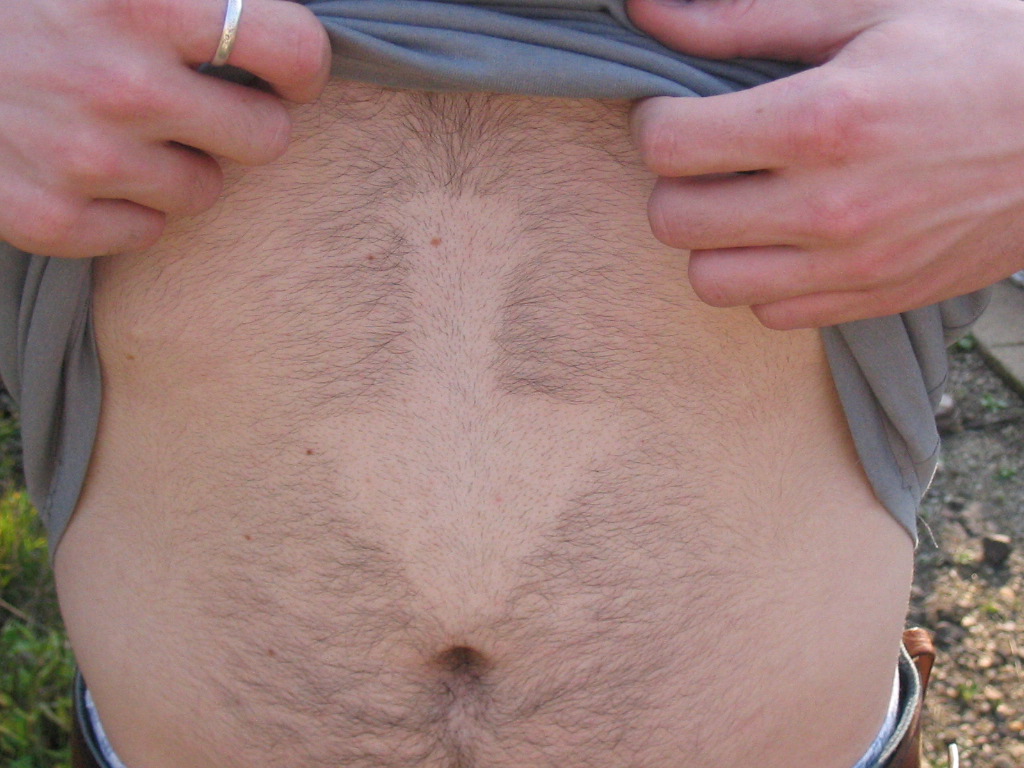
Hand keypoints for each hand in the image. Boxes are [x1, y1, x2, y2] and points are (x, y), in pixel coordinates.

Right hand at [0, 0, 330, 256]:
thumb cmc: (15, 1)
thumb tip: (246, 10)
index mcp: (142, 1)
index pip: (293, 50)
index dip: (300, 64)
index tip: (283, 69)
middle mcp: (123, 87)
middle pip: (266, 138)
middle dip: (244, 120)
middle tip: (203, 104)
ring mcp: (84, 161)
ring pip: (205, 191)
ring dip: (180, 164)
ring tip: (125, 128)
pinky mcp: (48, 220)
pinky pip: (146, 232)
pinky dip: (127, 207)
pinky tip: (85, 167)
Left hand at [628, 0, 1023, 327]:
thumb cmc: (981, 51)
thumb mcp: (868, 9)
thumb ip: (746, 18)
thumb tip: (648, 12)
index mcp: (823, 122)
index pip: (669, 147)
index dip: (656, 122)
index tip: (677, 110)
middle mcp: (830, 206)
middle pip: (674, 222)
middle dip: (674, 183)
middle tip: (709, 157)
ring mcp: (853, 264)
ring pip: (711, 281)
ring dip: (711, 240)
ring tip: (743, 201)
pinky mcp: (876, 298)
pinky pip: (770, 314)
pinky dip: (761, 280)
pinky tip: (788, 237)